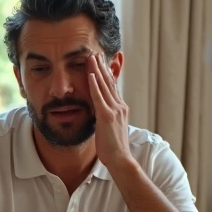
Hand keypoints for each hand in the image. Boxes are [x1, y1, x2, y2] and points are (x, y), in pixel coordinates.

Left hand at [87, 53, 131, 168]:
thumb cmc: (113, 148)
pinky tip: (90, 74)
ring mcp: (114, 110)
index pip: (112, 87)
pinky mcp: (107, 116)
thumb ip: (105, 117)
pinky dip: (94, 85)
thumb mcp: (110, 128)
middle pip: (109, 82)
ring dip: (97, 70)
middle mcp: (119, 106)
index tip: (101, 62)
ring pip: (104, 86)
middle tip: (96, 52)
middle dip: (101, 67)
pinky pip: (99, 97)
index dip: (106, 73)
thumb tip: (99, 113)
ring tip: (91, 57)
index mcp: (120, 109)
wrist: (121, 159)